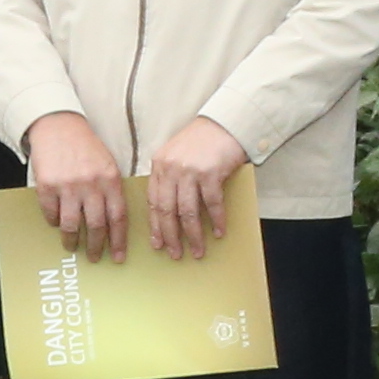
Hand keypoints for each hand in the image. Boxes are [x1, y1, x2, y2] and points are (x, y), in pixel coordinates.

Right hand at [24, 113, 126, 257]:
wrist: (59, 126)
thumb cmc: (86, 148)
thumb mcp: (108, 165)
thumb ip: (112, 190)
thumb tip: (114, 224)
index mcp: (111, 180)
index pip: (118, 217)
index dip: (118, 240)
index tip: (117, 257)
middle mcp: (91, 184)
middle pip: (95, 225)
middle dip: (95, 246)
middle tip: (94, 257)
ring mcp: (68, 186)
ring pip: (71, 225)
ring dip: (72, 241)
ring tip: (72, 247)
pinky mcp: (47, 185)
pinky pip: (51, 214)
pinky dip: (54, 222)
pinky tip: (56, 224)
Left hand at [145, 117, 250, 258]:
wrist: (225, 124)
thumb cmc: (202, 142)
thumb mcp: (177, 156)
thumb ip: (169, 177)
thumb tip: (169, 212)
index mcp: (159, 166)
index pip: (153, 202)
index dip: (155, 226)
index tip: (158, 244)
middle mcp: (170, 169)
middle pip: (166, 210)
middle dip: (171, 237)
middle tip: (175, 254)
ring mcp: (189, 171)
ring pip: (187, 212)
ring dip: (193, 235)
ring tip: (197, 250)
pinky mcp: (209, 172)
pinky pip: (212, 203)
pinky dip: (217, 220)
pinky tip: (219, 232)